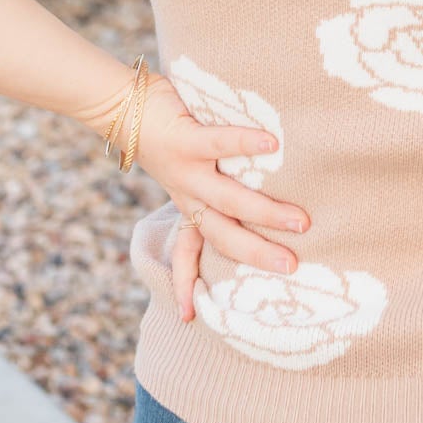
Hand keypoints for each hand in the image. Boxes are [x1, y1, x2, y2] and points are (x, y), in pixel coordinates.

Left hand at [130, 73, 310, 322]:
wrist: (122, 104)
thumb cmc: (165, 132)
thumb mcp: (185, 166)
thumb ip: (215, 179)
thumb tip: (264, 184)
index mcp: (186, 202)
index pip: (188, 250)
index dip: (186, 283)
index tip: (188, 318)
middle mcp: (186, 193)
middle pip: (222, 234)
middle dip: (257, 253)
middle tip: (292, 267)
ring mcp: (186, 169)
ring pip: (227, 199)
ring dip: (264, 212)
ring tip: (299, 222)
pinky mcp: (185, 139)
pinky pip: (219, 143)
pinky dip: (245, 143)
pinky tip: (272, 142)